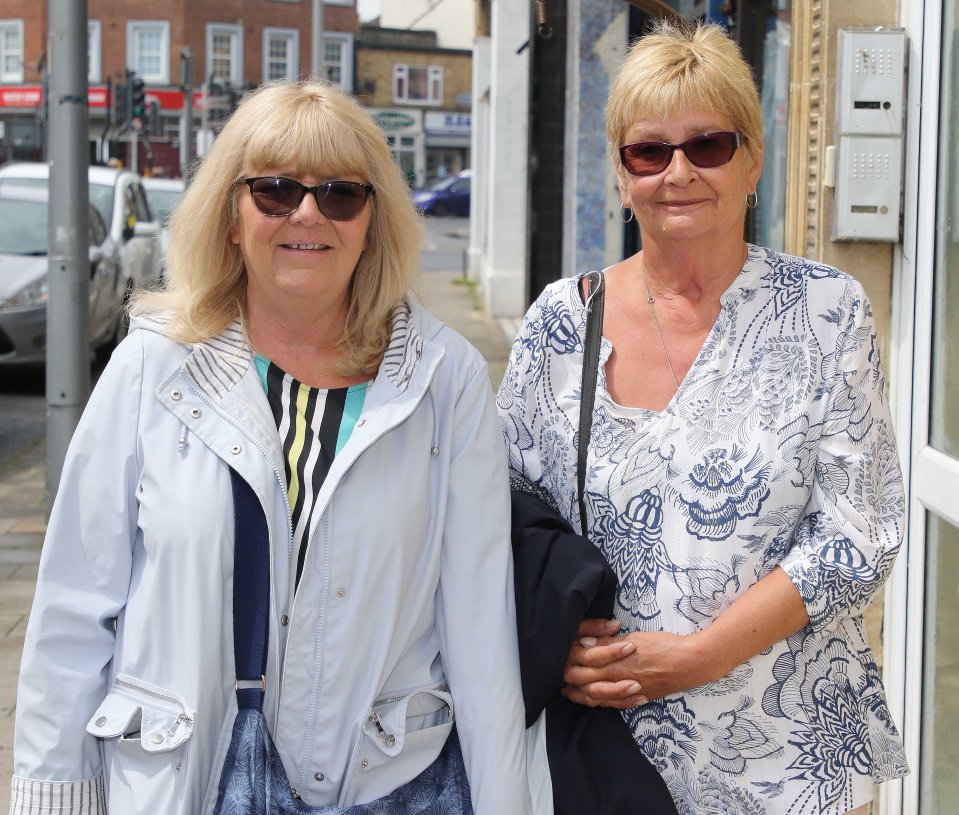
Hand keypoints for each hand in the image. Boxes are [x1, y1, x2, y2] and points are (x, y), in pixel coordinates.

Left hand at [562, 627, 715, 708]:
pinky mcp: (638, 697)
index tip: (562, 656)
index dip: (571, 661)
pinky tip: (597, 700)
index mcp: (614, 663)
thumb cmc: (664, 646)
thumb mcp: (634, 639)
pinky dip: (602, 703)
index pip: (584, 665)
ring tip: (570, 692)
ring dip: (581, 695)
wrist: (690, 663)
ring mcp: (628, 692)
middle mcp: (618, 680)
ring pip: (598, 698)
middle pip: (586, 684)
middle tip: (559, 677)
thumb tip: (585, 643)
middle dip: (571, 681)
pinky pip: (615, 705)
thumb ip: (608, 644)